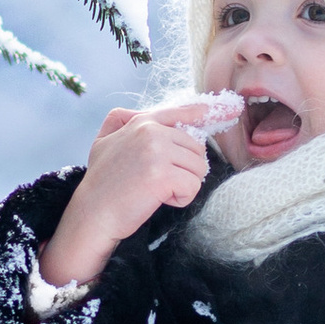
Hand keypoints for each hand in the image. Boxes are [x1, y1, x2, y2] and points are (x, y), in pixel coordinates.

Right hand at [38, 104, 218, 287]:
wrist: (90, 214)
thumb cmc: (100, 183)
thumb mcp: (105, 141)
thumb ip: (125, 122)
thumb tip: (143, 114)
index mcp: (141, 121)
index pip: (184, 111)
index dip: (212, 110)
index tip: (233, 109)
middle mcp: (150, 131)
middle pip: (196, 149)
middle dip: (184, 170)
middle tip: (156, 182)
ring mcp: (156, 151)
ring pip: (198, 168)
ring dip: (183, 185)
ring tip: (154, 191)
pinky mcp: (161, 174)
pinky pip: (193, 187)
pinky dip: (180, 199)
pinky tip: (157, 200)